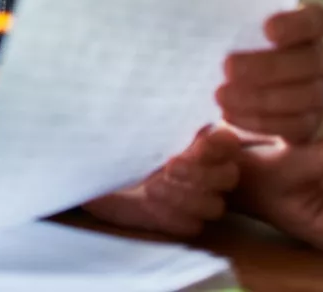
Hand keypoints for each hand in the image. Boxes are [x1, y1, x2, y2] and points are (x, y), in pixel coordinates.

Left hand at [83, 126, 241, 237]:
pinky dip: (172, 215)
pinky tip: (149, 204)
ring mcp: (198, 197)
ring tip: (151, 187)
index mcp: (200, 136)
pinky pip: (191, 225)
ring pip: (213, 205)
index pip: (227, 142)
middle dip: (200, 173)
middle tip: (169, 166)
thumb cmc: (116, 134)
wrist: (95, 164)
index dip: (216, 144)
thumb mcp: (129, 119)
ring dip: (184, 197)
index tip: (196, 141)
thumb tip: (155, 98)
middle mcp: (208, 167)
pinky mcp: (181, 220)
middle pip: (227, 177)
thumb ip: (150, 116)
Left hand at [217, 3, 322, 141]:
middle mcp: (316, 59)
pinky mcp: (306, 123)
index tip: (268, 29)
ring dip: (260, 98)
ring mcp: (316, 93)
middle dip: (269, 67)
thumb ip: (226, 21)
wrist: (230, 88)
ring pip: (303, 97)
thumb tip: (200, 13)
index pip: (316, 20)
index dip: (297, 24)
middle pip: (310, 62)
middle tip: (228, 67)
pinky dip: (259, 121)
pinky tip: (230, 114)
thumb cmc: (230, 45)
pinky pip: (292, 125)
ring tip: (221, 96)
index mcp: (304, 28)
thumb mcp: (229, 29)